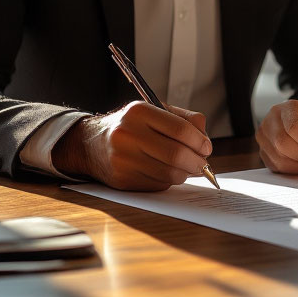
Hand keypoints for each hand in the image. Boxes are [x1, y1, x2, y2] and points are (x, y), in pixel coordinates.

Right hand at [53, 102, 211, 190]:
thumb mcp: (154, 111)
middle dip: (197, 162)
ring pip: (169, 173)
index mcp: (139, 112)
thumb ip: (184, 119)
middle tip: (203, 163)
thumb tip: (205, 139)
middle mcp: (128, 134)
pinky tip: (164, 171)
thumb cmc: (131, 126)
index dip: (200, 141)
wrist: (91, 144)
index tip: (206, 147)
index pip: (180, 129)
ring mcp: (123, 159)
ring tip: (185, 167)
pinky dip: (168, 180)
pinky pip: (158, 185)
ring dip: (185, 173)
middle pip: (176, 154)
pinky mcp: (122, 179)